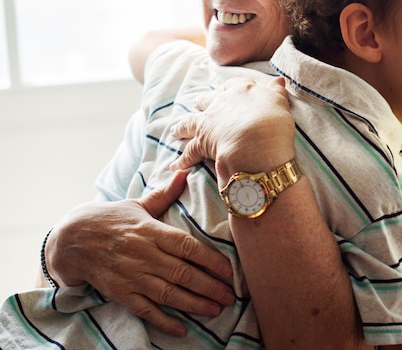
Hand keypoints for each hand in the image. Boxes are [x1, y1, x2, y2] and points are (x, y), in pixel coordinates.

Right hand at [46, 171, 233, 336]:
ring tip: (216, 309)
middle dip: (209, 286)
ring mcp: (132, 276)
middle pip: (182, 273)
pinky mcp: (120, 293)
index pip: (187, 246)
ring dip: (194, 304)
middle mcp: (144, 255)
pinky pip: (145, 310)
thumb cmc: (110, 219)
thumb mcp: (138, 205)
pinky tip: (181, 329)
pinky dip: (163, 321)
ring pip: (168, 293)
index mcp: (151, 231)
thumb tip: (185, 173)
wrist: (71, 240)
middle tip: (230, 296)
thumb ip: (164, 195)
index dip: (209, 259)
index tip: (228, 270)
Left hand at [170, 76, 295, 183]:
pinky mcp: (201, 142)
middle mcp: (221, 103)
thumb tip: (278, 80)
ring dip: (182, 127)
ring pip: (190, 122)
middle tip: (198, 105)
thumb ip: (276, 91)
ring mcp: (209, 122)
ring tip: (176, 131)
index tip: (227, 91)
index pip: (233, 85)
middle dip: (202, 103)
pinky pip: (189, 152)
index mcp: (241, 91)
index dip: (229, 89)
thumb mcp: (280, 102)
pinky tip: (176, 165)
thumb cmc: (273, 122)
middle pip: (207, 100)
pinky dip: (182, 160)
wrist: (258, 143)